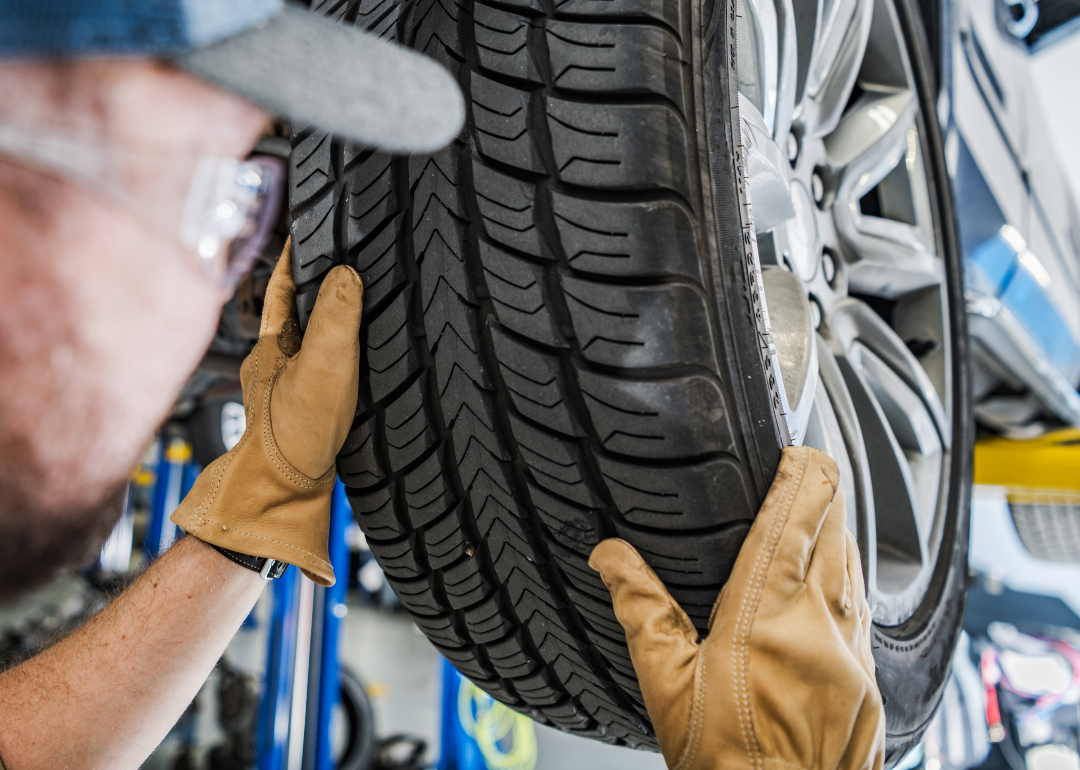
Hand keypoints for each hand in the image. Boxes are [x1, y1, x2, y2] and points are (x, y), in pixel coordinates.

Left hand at [171, 240, 362, 585]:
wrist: (284, 494)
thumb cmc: (294, 434)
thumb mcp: (322, 364)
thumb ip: (335, 314)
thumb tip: (346, 273)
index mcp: (271, 342)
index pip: (281, 283)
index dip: (295, 254)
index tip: (308, 227)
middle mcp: (272, 361)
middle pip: (295, 309)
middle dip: (314, 284)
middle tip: (339, 259)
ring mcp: (285, 387)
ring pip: (308, 339)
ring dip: (328, 320)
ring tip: (355, 303)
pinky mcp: (303, 411)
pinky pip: (321, 367)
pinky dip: (337, 354)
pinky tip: (354, 363)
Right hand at [589, 447, 883, 769]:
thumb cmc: (726, 768)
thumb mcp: (666, 685)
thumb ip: (641, 610)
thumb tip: (610, 558)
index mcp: (766, 618)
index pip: (797, 519)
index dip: (803, 472)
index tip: (795, 449)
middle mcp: (821, 628)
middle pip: (837, 529)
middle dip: (825, 490)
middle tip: (806, 466)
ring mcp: (854, 655)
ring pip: (856, 566)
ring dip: (839, 530)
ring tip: (820, 509)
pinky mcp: (869, 682)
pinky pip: (864, 607)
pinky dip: (849, 576)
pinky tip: (833, 580)